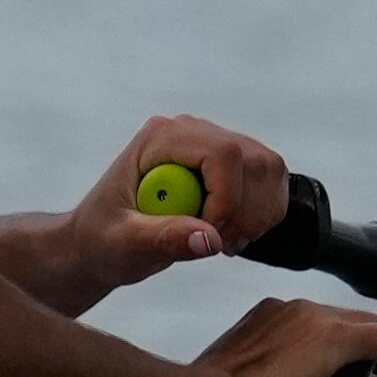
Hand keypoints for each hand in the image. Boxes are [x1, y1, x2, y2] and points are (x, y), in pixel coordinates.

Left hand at [66, 113, 289, 289]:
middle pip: (254, 161)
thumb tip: (209, 239)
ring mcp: (217, 143)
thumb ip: (162, 237)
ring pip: (269, 171)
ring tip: (218, 241)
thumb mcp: (122, 243)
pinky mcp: (235, 163)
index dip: (227, 199)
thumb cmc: (104, 239)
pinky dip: (262, 216)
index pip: (223, 153)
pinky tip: (229, 233)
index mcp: (161, 137)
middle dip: (243, 213)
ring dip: (255, 216)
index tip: (210, 237)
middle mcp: (193, 131)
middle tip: (213, 246)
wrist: (104, 241)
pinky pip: (272, 182)